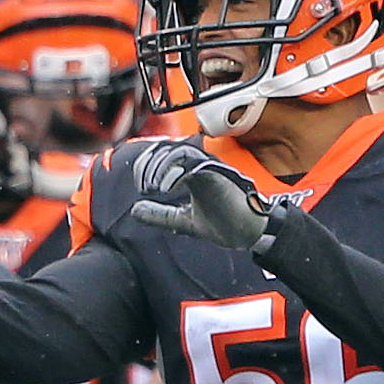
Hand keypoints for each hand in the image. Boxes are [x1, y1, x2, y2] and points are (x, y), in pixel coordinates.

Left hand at [129, 142, 270, 248]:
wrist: (249, 234)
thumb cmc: (223, 224)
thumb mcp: (183, 220)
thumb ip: (160, 214)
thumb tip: (134, 210)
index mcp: (191, 173)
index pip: (162, 156)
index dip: (146, 166)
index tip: (142, 187)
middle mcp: (199, 166)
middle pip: (167, 150)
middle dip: (149, 165)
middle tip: (145, 187)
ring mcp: (210, 168)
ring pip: (178, 152)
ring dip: (160, 167)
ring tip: (153, 188)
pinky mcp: (218, 175)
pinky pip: (194, 164)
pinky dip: (174, 174)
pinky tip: (165, 189)